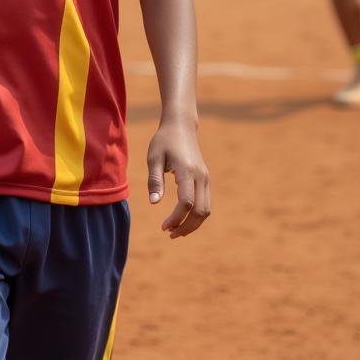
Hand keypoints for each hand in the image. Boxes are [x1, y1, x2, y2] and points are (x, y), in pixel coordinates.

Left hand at [147, 118, 210, 238]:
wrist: (181, 126)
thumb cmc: (164, 140)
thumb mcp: (154, 157)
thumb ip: (155, 180)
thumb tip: (154, 203)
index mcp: (187, 170)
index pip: (186, 202)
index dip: (176, 218)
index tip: (163, 227)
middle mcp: (200, 176)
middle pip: (200, 211)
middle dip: (186, 227)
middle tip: (169, 234)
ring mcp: (205, 178)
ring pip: (206, 209)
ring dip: (193, 224)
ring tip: (175, 231)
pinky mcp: (205, 179)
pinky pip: (206, 203)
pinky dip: (196, 215)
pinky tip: (183, 219)